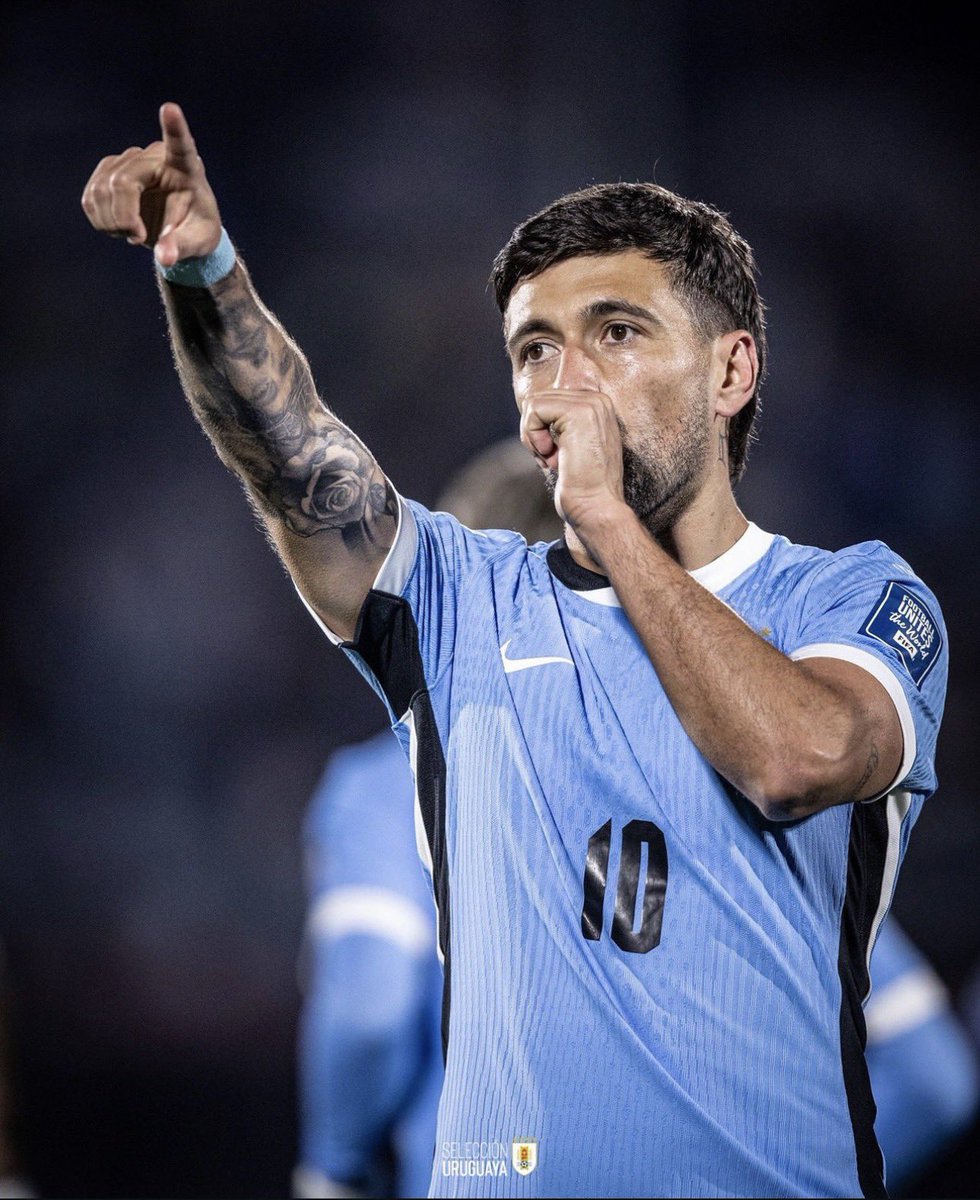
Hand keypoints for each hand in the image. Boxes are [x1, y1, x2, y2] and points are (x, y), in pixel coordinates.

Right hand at [81, 102, 221, 266]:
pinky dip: (100, 220)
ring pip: (101, 190)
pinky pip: (90, 197)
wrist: (181, 229)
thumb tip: (165, 258)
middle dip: (124, 218)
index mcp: (187, 168)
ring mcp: (129, 160)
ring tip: (133, 234)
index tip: (170, 108)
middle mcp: (155, 156)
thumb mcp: (197, 242)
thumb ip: (180, 247)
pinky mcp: (109, 170)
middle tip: (138, 239)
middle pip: (121, 182)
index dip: (174, 128)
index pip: (180, 145)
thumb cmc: (197, 231)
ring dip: (110, 222)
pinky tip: (119, 228)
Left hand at [520, 388, 627, 532]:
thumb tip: (531, 409)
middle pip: (539, 399)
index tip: (555, 456)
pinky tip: (551, 457)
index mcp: (597, 407)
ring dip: (532, 436)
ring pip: (534, 403)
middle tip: (550, 459)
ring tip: (551, 459)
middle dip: (534, 432)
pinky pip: (534, 409)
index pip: (549, 401)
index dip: (540, 429)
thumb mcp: (570, 447)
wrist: (597, 507)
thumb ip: (558, 425)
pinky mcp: (579, 412)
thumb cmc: (581, 487)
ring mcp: (591, 404)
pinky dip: (533, 437)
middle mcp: (598, 400)